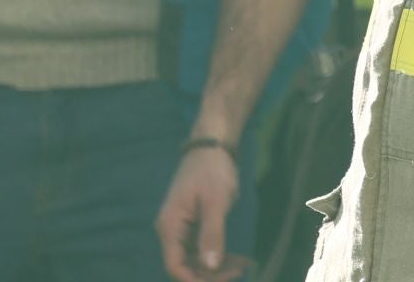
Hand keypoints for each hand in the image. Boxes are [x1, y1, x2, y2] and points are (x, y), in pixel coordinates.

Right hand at [157, 146, 250, 281]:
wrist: (214, 145)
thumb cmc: (212, 170)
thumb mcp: (215, 202)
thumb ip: (212, 234)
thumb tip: (210, 267)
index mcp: (170, 227)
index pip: (175, 266)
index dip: (196, 280)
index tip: (223, 279)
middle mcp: (172, 231)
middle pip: (186, 266)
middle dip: (211, 275)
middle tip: (240, 271)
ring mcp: (182, 229)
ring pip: (196, 260)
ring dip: (217, 268)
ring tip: (243, 266)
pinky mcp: (194, 226)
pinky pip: (202, 249)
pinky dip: (219, 256)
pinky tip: (238, 258)